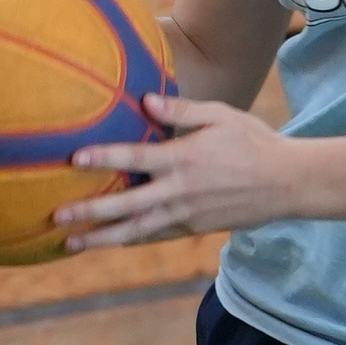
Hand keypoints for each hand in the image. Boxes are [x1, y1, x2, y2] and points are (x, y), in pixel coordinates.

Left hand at [56, 93, 300, 249]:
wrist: (287, 182)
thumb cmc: (253, 141)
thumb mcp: (220, 116)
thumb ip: (181, 110)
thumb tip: (145, 100)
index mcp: (184, 159)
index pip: (135, 159)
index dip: (103, 159)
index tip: (74, 160)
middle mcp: (180, 191)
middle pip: (127, 205)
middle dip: (90, 212)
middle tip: (57, 217)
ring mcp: (187, 214)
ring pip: (137, 230)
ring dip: (102, 238)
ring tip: (71, 244)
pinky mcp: (194, 228)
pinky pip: (156, 236)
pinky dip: (131, 240)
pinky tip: (110, 242)